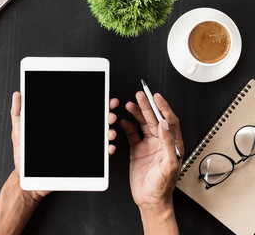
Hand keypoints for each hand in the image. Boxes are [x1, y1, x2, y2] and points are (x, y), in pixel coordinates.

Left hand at [10, 92, 118, 199]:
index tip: (104, 96)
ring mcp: (79, 148)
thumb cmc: (24, 156)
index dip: (96, 101)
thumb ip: (19, 113)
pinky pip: (98, 158)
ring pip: (100, 137)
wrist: (26, 179)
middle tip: (109, 114)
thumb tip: (18, 94)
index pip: (82, 110)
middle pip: (96, 121)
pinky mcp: (82, 163)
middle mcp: (73, 135)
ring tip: (109, 132)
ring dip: (109, 132)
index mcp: (62, 125)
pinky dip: (106, 152)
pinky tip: (108, 148)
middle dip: (107, 115)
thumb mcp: (20, 131)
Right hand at [120, 92, 183, 209]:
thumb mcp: (169, 165)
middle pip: (154, 119)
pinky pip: (132, 134)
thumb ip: (168, 143)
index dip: (163, 107)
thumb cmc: (163, 186)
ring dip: (136, 114)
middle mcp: (161, 142)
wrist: (150, 199)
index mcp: (173, 145)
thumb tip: (165, 125)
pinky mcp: (138, 150)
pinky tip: (124, 122)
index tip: (156, 97)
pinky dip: (128, 127)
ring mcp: (149, 145)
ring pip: (143, 124)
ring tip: (130, 104)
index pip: (169, 121)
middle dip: (147, 106)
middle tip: (140, 96)